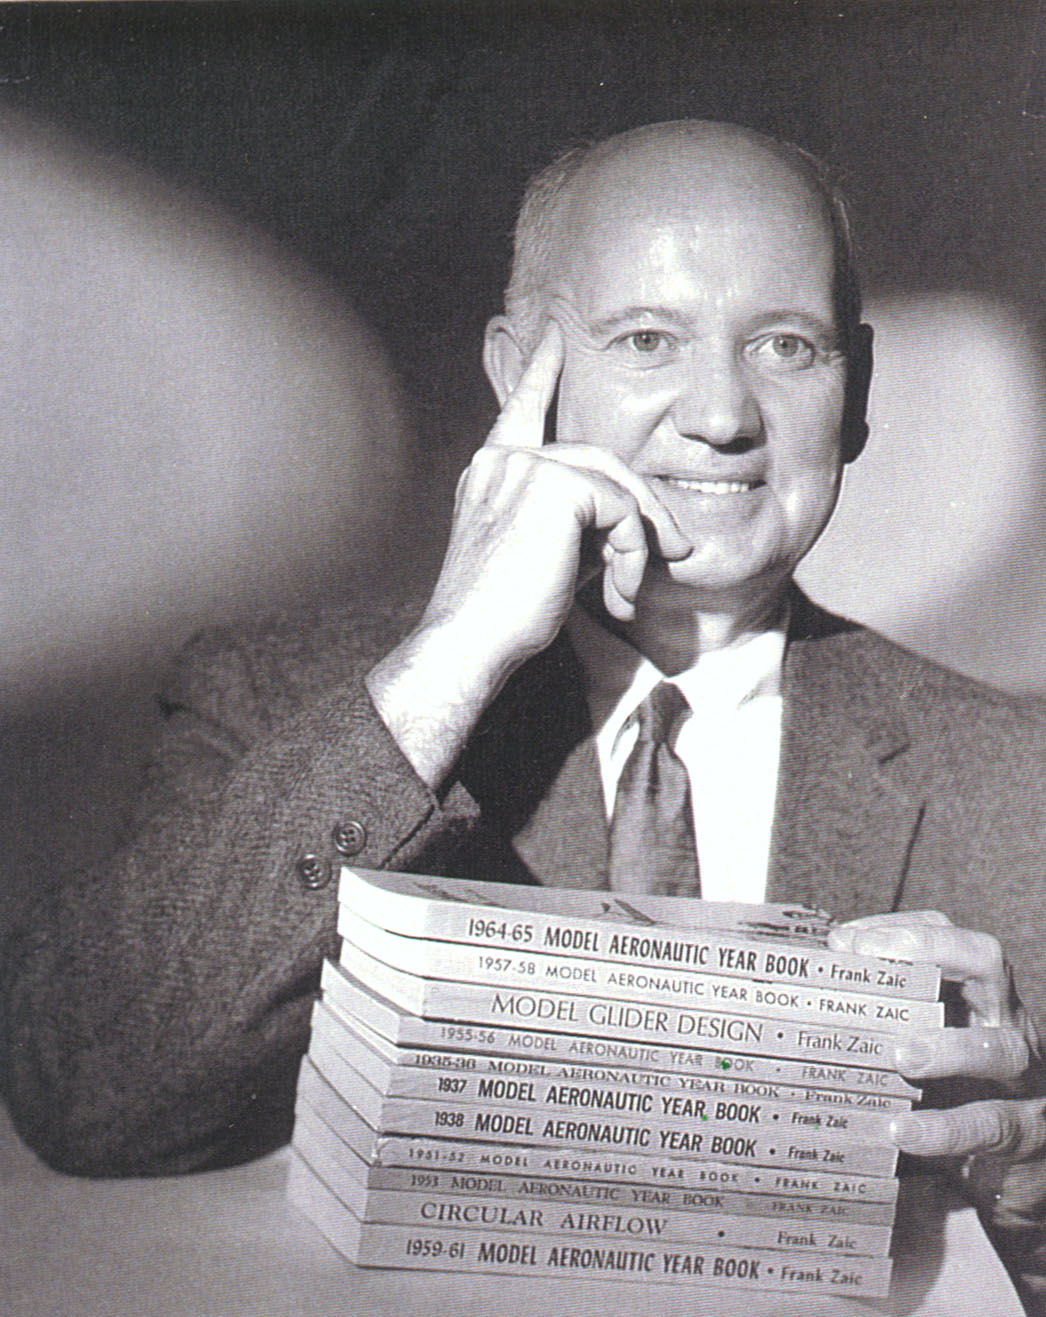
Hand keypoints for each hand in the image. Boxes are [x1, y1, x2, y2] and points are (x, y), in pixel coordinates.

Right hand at [367, 321, 688, 788]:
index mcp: (491, 472)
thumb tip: (640, 527)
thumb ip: (580, 526)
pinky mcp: (553, 485)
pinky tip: (620, 592)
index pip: (521, 409)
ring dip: (639, 541)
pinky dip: (632, 553)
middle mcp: (503, 459)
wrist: (470, 641)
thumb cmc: (502, 615)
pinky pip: (621, 508)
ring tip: (633, 590)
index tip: (553, 337)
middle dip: (642, 509)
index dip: (540, 372)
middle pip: (599, 461)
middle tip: (673, 553)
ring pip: (616, 485)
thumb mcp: (545, 557)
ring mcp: (525, 466)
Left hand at [830, 911, 1045, 1226]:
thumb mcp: (930, 1049)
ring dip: (948, 1047)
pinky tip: (904, 1132)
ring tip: (902, 1056)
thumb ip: (887, 1020)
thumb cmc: (961, 1100)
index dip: (904, 930)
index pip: (949, 939)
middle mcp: (1007, 1024)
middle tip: (870, 958)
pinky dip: (945, 1129)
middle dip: (931, 950)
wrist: (1021, 1179)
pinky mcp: (1024, 1134)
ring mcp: (1023, 1078)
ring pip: (998, 1047)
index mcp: (980, 998)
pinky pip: (990, 1125)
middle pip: (987, 963)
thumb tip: (820, 991)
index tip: (847, 940)